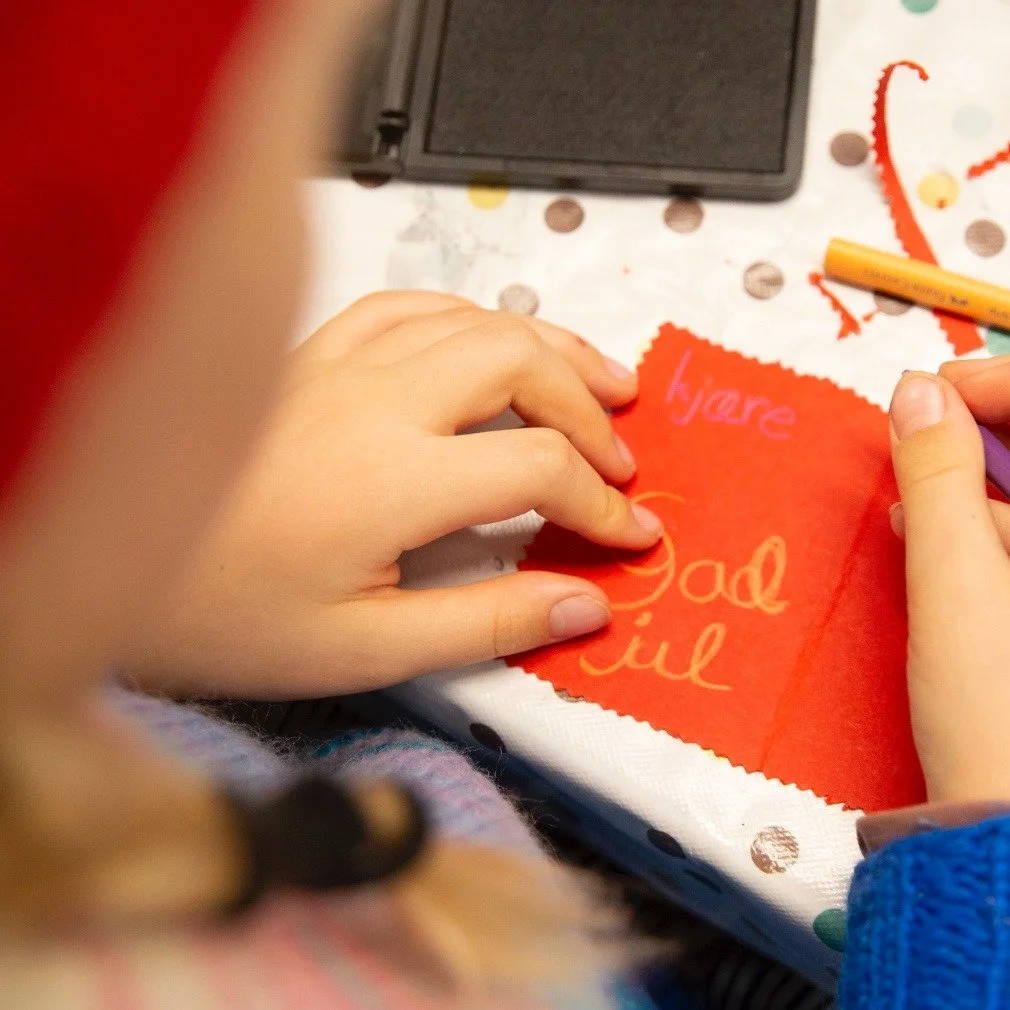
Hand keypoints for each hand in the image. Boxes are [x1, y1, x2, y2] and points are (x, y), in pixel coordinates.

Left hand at [124, 292, 661, 698]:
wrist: (115, 566)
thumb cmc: (225, 614)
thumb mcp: (367, 648)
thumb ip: (487, 623)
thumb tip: (583, 605)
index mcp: (395, 478)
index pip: (541, 464)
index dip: (603, 502)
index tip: (629, 535)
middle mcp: (375, 403)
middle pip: (523, 362)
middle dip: (592, 407)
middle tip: (622, 457)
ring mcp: (339, 368)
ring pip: (474, 320)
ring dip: (549, 348)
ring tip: (599, 380)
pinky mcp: (310, 360)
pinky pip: (407, 307)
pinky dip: (469, 318)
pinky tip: (489, 341)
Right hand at [888, 360, 1009, 802]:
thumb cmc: (993, 713)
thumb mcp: (953, 583)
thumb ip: (936, 477)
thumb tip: (917, 390)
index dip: (1000, 386)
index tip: (932, 391)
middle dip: (986, 434)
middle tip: (915, 440)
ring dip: (979, 483)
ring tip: (916, 507)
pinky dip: (987, 526)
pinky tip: (939, 540)